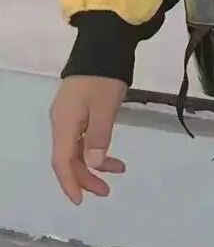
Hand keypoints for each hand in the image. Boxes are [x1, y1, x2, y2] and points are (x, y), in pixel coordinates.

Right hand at [50, 76, 128, 204]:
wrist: (102, 46)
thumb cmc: (104, 78)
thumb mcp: (105, 108)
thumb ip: (99, 137)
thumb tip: (95, 165)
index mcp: (64, 124)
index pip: (62, 162)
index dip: (70, 183)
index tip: (81, 201)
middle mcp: (61, 122)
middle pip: (69, 158)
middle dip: (86, 177)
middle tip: (107, 191)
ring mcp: (68, 116)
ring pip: (77, 149)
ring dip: (94, 163)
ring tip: (118, 171)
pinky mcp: (78, 110)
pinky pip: (82, 138)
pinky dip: (96, 148)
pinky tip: (111, 153)